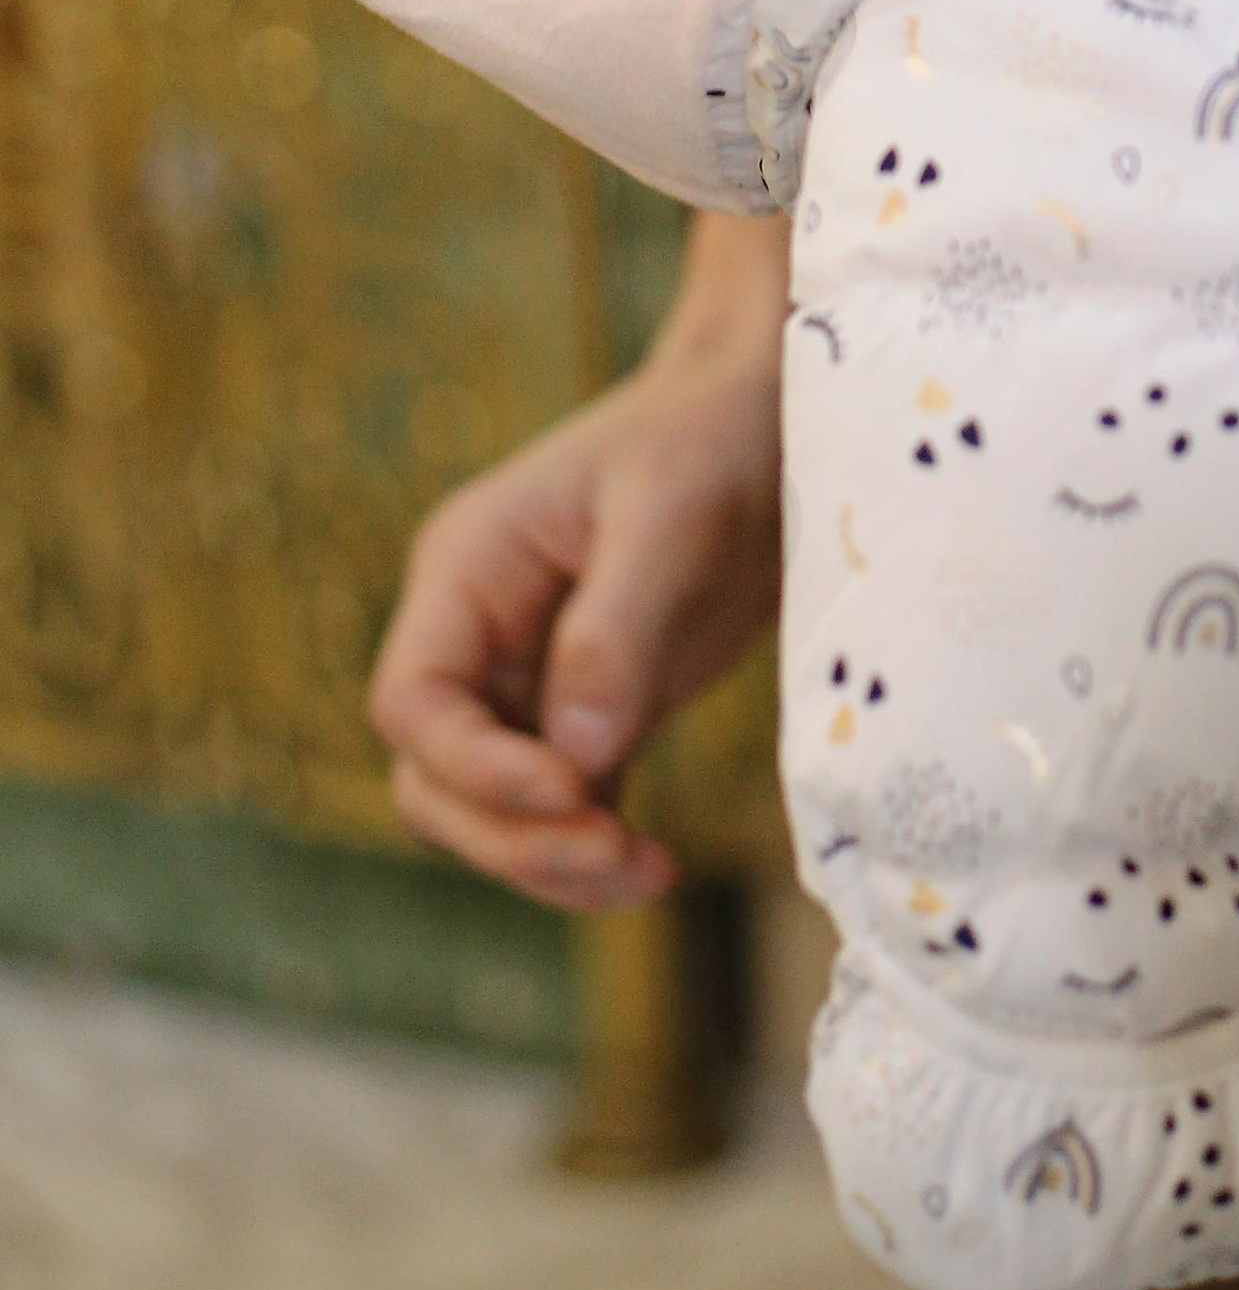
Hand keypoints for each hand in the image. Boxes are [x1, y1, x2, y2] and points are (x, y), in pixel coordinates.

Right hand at [368, 213, 787, 908]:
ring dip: (553, 863)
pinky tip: (657, 867)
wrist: (772, 416)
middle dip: (512, 834)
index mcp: (466, 570)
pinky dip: (592, 852)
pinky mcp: (593, 713)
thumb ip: (614, 632)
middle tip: (619, 854)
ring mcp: (531, 680)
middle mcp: (480, 634)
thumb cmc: (711, 436)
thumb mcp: (668, 515)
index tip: (571, 791)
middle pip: (437, 780)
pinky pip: (561, 811)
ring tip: (650, 873)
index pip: (414, 701)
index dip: (473, 767)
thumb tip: (576, 761)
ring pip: (493, 814)